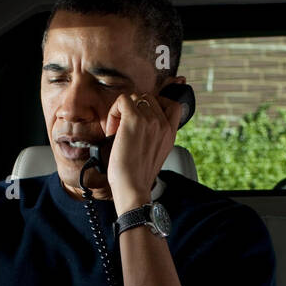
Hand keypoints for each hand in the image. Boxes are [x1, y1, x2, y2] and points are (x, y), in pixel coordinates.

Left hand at [104, 78, 186, 214]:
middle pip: (149, 98)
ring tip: (117, 131)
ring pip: (135, 97)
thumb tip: (138, 125)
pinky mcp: (134, 120)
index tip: (142, 116)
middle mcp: (164, 125)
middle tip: (124, 130)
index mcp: (171, 134)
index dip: (156, 104)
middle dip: (134, 110)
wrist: (133, 188)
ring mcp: (151, 121)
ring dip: (122, 111)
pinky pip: (122, 100)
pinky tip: (113, 130)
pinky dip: (114, 112)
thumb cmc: (137, 177)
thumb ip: (154, 137)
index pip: (173, 104)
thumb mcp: (154, 155)